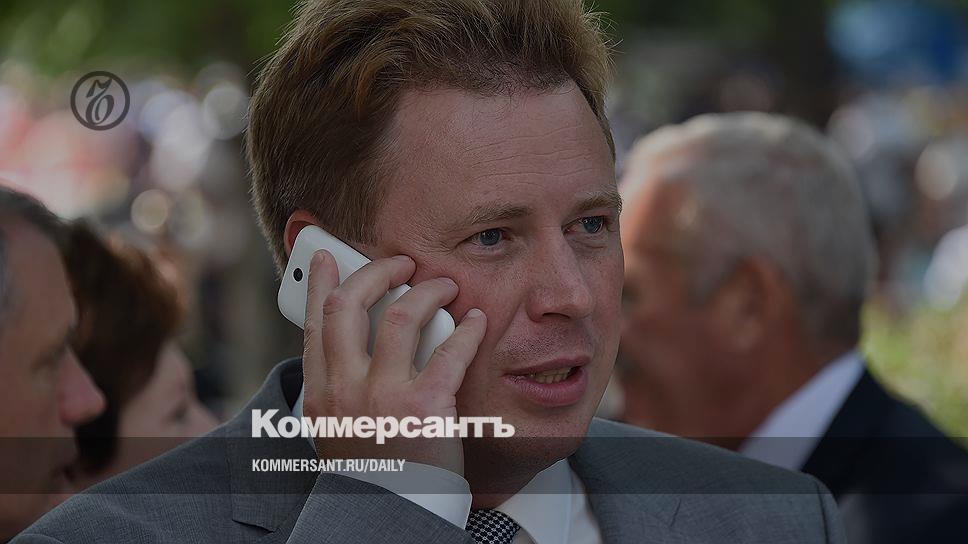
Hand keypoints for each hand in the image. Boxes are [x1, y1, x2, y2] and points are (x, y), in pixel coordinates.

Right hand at [301, 249, 485, 475]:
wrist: (389, 520)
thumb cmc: (372, 475)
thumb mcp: (338, 429)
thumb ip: (342, 386)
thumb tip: (360, 340)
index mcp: (321, 395)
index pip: (315, 323)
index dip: (320, 283)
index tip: (326, 255)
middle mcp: (345, 390)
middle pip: (350, 306)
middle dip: (375, 272)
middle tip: (399, 264)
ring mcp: (383, 397)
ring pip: (401, 316)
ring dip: (426, 292)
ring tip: (442, 285)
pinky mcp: (425, 406)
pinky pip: (450, 351)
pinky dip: (467, 329)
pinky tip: (475, 320)